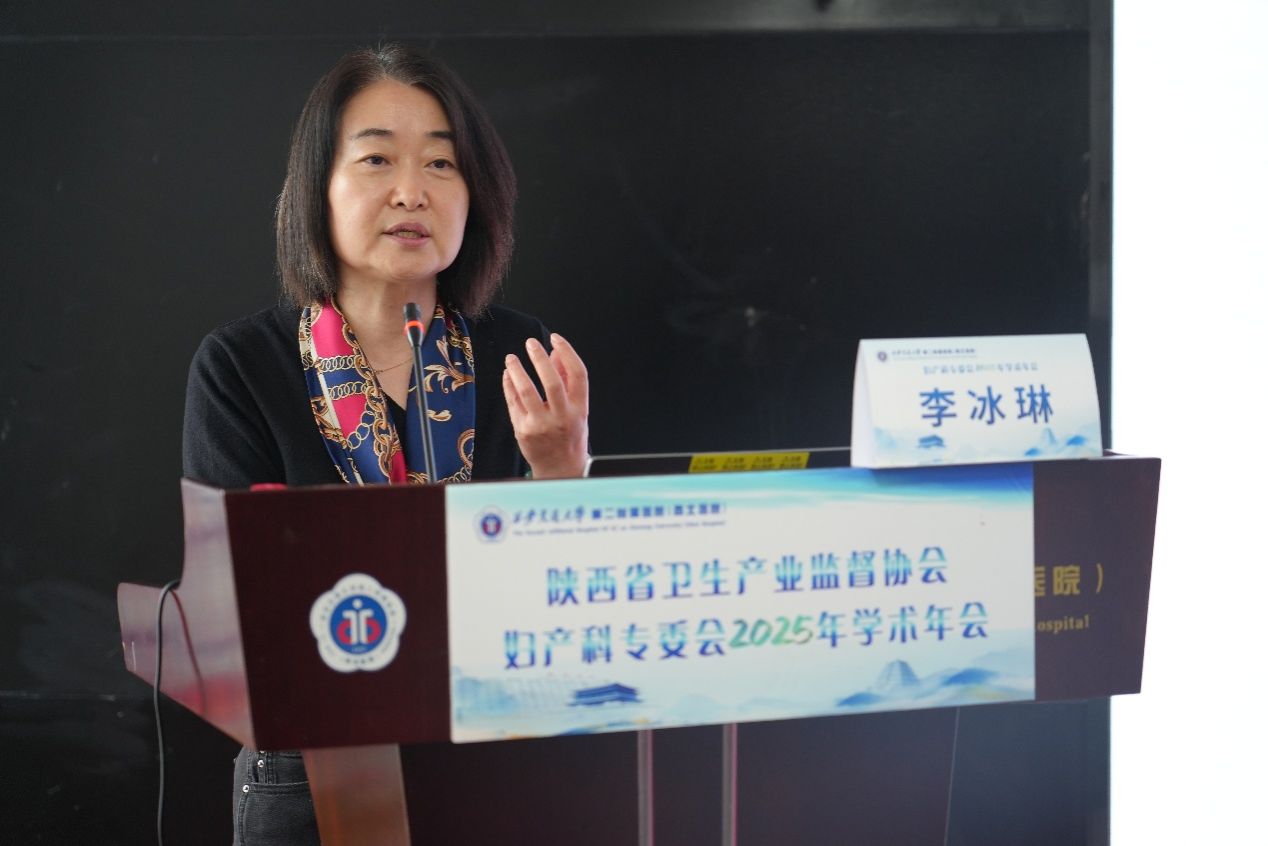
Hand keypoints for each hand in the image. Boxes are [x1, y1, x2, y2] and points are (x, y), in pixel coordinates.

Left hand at [502, 333, 589, 478]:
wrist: (560, 469)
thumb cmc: (569, 436)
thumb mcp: (577, 410)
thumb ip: (567, 381)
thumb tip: (556, 353)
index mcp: (579, 409)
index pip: (577, 374)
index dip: (567, 352)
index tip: (555, 339)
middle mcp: (562, 417)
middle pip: (551, 381)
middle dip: (539, 358)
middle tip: (530, 343)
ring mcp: (541, 425)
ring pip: (526, 391)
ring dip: (517, 370)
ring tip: (511, 358)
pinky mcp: (523, 431)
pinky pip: (513, 403)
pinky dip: (509, 386)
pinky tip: (507, 375)